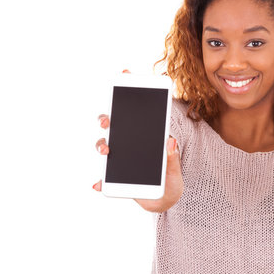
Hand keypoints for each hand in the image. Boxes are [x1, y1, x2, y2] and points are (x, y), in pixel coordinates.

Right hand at [92, 69, 183, 212]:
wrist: (164, 200)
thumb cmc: (171, 180)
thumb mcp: (175, 170)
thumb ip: (172, 158)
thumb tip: (171, 141)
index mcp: (146, 137)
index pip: (137, 111)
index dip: (130, 91)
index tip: (125, 73)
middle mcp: (130, 143)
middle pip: (114, 124)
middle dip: (107, 118)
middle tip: (107, 120)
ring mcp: (121, 159)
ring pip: (105, 146)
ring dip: (102, 146)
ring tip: (106, 152)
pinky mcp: (115, 178)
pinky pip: (104, 178)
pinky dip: (100, 182)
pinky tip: (98, 184)